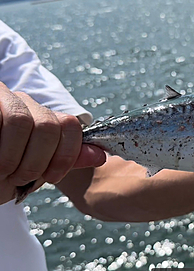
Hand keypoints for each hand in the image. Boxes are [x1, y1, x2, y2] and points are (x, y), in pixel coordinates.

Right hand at [0, 83, 105, 204]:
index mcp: (42, 117)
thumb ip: (66, 160)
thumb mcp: (36, 170)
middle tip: (19, 178)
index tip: (53, 177)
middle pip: (49, 126)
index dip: (66, 155)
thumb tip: (100, 156)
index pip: (70, 125)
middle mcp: (24, 103)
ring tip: (2, 171)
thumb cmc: (0, 174)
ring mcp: (3, 98)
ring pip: (23, 122)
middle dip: (36, 161)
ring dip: (12, 157)